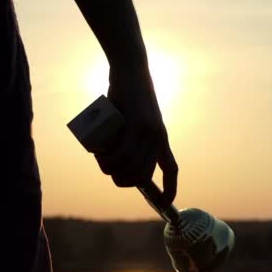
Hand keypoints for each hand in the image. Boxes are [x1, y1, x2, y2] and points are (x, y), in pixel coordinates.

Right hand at [94, 66, 177, 205]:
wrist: (130, 67)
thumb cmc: (126, 92)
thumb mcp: (131, 118)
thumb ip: (128, 136)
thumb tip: (114, 159)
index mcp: (161, 137)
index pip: (171, 169)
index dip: (169, 190)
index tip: (164, 205)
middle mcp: (158, 137)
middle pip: (142, 176)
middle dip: (122, 180)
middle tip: (107, 167)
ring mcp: (149, 131)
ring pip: (129, 166)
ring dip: (110, 168)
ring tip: (100, 157)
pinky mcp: (136, 123)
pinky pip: (122, 152)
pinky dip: (107, 158)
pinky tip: (99, 152)